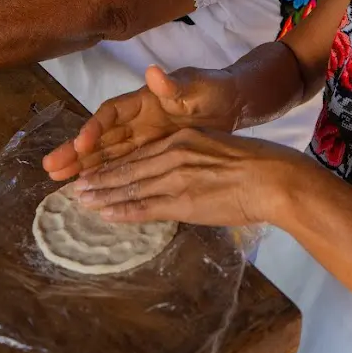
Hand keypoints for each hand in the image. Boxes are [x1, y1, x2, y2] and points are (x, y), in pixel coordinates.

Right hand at [42, 65, 239, 180]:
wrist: (233, 104)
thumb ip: (174, 86)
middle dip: (76, 150)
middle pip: (101, 135)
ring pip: (107, 153)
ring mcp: (141, 137)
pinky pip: (123, 165)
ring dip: (84, 165)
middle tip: (50, 167)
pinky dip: (107, 175)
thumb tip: (153, 72)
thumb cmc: (213, 91)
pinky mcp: (150, 152)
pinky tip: (90, 187)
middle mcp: (136, 119)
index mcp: (143, 101)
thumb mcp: (196, 88)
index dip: (94, 127)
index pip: (111, 113)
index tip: (81, 142)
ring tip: (57, 180)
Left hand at [70, 128, 317, 226]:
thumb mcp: (219, 149)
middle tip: (77, 186)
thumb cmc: (257, 165)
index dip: (116, 163)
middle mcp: (175, 153)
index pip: (141, 152)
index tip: (98, 169)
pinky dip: (122, 210)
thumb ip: (196, 159)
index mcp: (184, 138)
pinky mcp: (183, 200)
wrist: (275, 179)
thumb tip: (184, 175)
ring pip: (131, 185)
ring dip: (103, 194)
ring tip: (82, 200)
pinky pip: (145, 206)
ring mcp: (177, 177)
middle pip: (129, 167)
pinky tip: (105, 214)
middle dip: (100, 178)